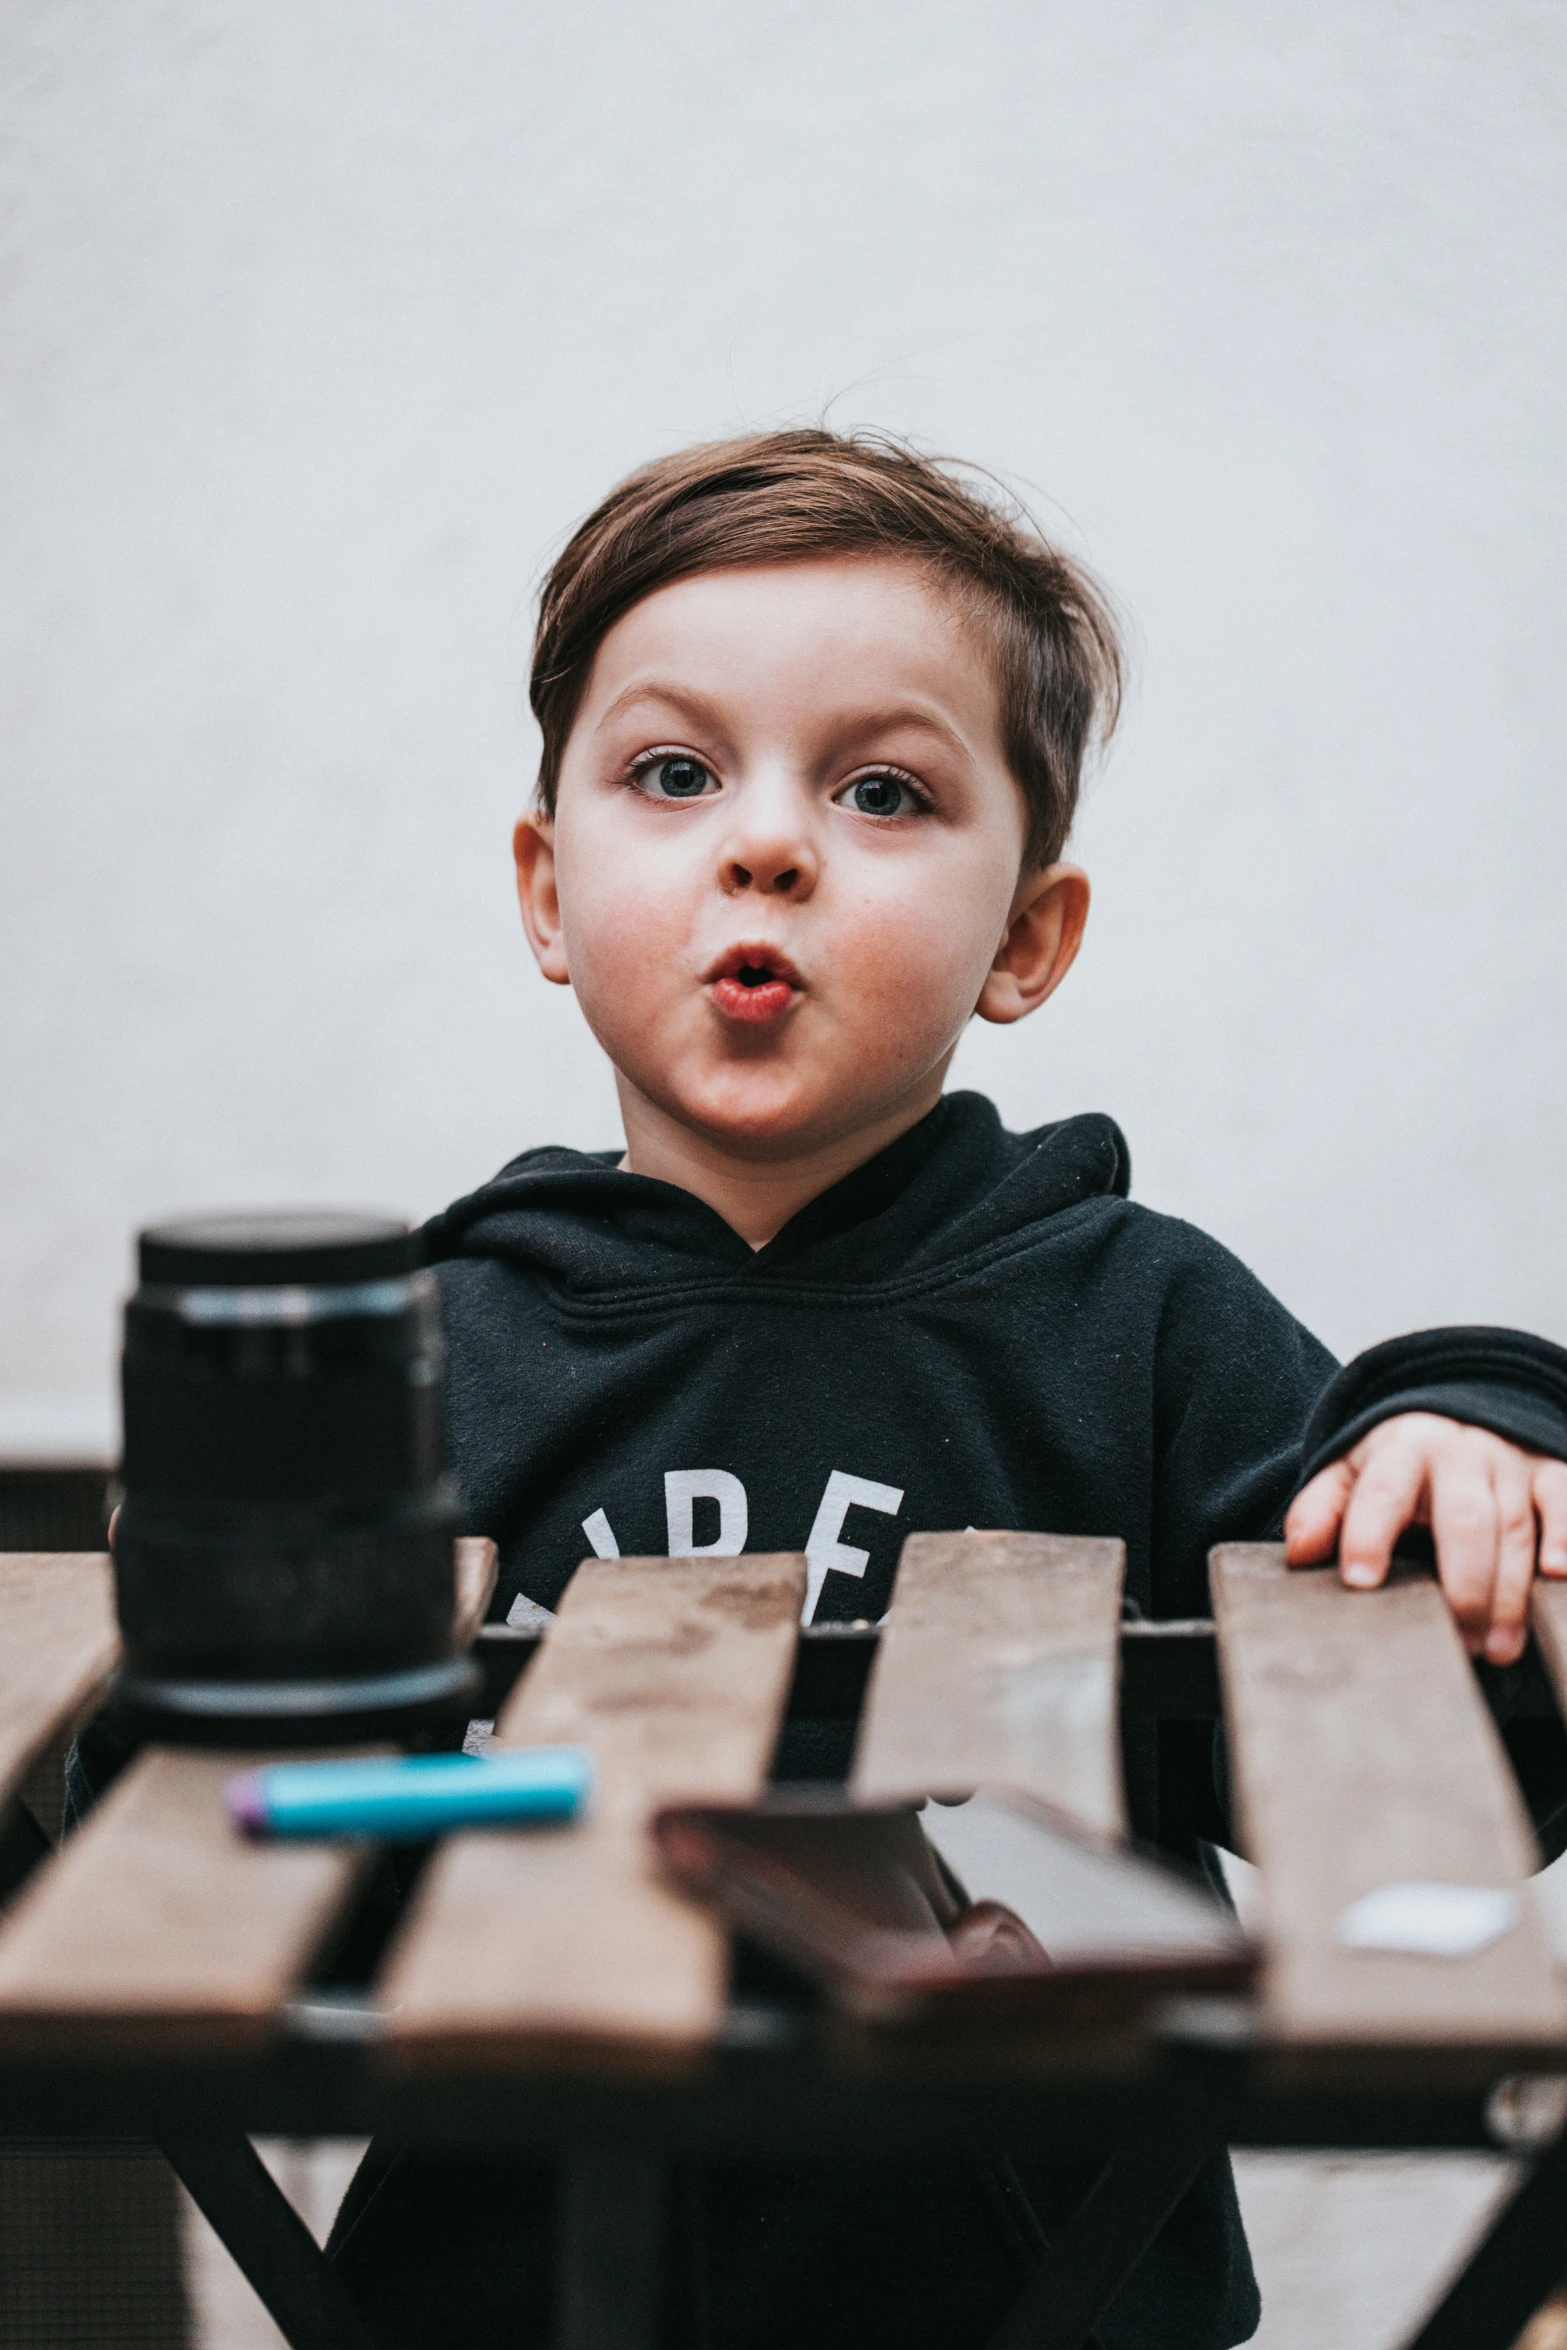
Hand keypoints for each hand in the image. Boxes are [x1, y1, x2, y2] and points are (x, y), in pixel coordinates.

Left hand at [1284, 1412, 1566, 1665]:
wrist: (1457, 1411)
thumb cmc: (1397, 1463)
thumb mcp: (1348, 1472)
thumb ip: (1321, 1509)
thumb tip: (1299, 1553)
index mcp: (1403, 1449)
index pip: (1383, 1491)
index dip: (1370, 1534)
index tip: (1361, 1582)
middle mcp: (1461, 1452)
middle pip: (1465, 1519)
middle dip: (1462, 1585)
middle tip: (1457, 1642)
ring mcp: (1510, 1463)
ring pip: (1516, 1528)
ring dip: (1510, 1594)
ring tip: (1496, 1650)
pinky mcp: (1550, 1472)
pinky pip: (1564, 1499)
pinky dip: (1566, 1536)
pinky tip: (1557, 1575)